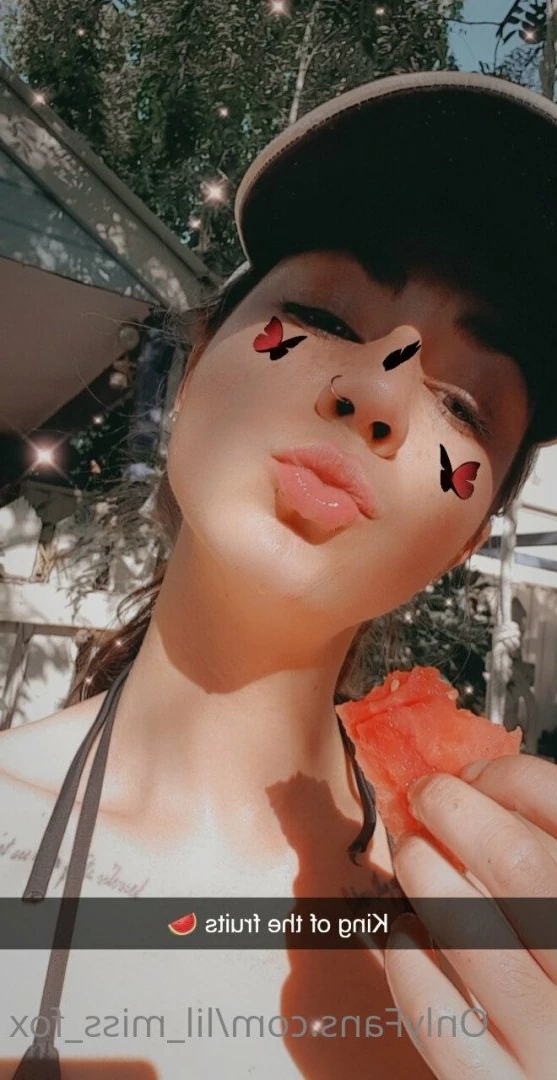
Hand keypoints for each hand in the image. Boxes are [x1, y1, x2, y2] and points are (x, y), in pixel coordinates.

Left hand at [383, 754, 556, 1079]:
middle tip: (427, 797)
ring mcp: (554, 1044)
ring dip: (425, 874)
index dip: (512, 777)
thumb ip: (548, 859)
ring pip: (471, 934)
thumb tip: (481, 791)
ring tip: (413, 856)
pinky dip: (409, 966)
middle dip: (455, 811)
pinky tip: (408, 937)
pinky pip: (440, 1020)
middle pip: (518, 863)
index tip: (475, 774)